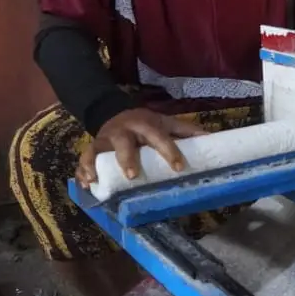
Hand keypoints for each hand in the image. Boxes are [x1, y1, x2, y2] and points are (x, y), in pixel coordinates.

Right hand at [76, 108, 206, 187]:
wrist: (114, 111)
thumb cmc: (146, 123)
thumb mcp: (165, 123)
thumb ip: (186, 131)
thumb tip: (212, 139)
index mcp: (145, 125)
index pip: (158, 137)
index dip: (169, 151)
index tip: (178, 167)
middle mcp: (123, 131)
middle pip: (123, 143)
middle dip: (127, 158)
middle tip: (132, 176)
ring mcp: (105, 140)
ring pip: (96, 150)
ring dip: (95, 164)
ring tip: (95, 180)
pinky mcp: (92, 147)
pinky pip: (83, 158)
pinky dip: (82, 171)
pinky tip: (86, 184)